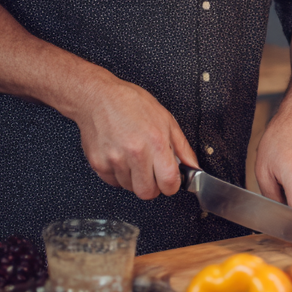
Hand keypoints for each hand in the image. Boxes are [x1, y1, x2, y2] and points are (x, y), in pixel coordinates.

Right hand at [72, 73, 196, 199]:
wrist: (98, 98)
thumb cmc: (131, 104)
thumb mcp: (166, 120)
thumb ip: (182, 148)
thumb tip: (193, 167)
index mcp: (156, 142)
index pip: (169, 183)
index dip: (172, 186)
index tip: (170, 181)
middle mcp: (135, 153)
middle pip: (147, 193)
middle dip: (153, 187)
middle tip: (152, 172)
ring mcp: (114, 160)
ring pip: (130, 188)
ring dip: (135, 179)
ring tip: (134, 158)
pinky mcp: (98, 164)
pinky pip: (113, 182)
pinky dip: (119, 175)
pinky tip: (121, 157)